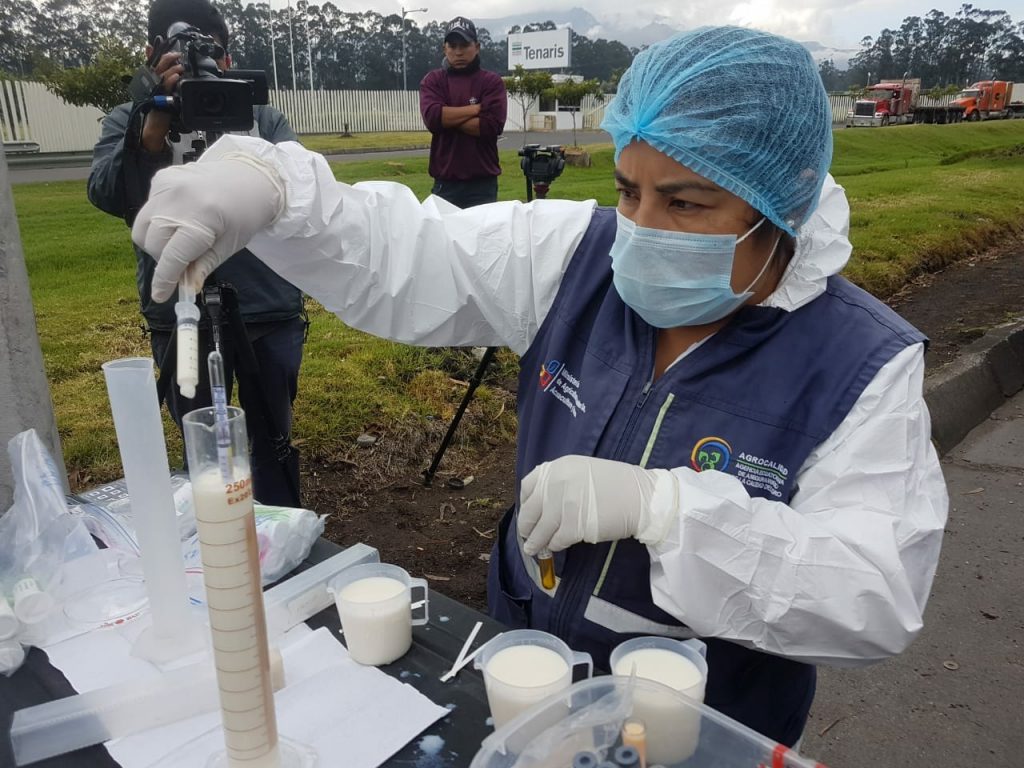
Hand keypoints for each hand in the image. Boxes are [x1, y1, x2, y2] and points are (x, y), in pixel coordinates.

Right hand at [132, 154, 284, 301]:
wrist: (250, 176)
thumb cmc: (244, 215)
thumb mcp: (229, 246)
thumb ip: (203, 267)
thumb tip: (185, 289)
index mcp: (201, 218)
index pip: (172, 256)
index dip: (164, 279)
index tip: (159, 296)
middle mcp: (178, 198)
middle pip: (151, 242)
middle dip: (163, 258)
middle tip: (182, 261)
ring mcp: (166, 185)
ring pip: (142, 226)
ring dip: (156, 242)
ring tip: (180, 241)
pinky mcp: (161, 178)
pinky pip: (148, 209)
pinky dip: (158, 221)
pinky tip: (179, 218)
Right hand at [141, 52, 183, 151]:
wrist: (154, 128)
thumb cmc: (160, 112)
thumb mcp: (166, 95)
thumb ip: (169, 84)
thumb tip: (176, 74)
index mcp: (152, 81)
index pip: (156, 64)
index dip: (162, 55)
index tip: (174, 50)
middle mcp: (151, 84)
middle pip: (158, 66)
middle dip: (168, 58)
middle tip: (178, 55)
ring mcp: (153, 91)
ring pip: (160, 75)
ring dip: (171, 69)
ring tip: (180, 66)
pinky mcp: (158, 99)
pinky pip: (163, 88)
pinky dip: (169, 81)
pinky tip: (176, 77)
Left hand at [517, 455, 678, 555]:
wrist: (644, 496)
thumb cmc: (618, 485)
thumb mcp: (584, 471)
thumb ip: (562, 482)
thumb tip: (543, 504)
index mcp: (559, 467)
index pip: (529, 485)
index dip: (525, 503)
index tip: (528, 513)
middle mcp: (557, 482)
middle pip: (531, 510)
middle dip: (526, 526)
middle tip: (527, 536)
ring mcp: (565, 504)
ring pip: (541, 529)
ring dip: (536, 542)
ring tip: (533, 549)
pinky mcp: (575, 525)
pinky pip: (557, 540)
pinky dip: (554, 545)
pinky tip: (556, 547)